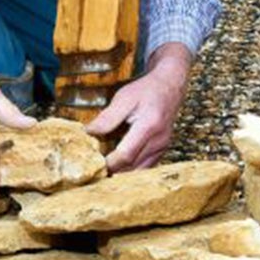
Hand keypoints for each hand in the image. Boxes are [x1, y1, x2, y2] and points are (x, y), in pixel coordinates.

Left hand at [88, 47, 190, 172]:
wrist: (169, 86)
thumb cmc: (147, 90)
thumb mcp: (124, 98)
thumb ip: (107, 117)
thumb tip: (89, 132)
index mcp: (149, 126)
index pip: (126, 155)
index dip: (108, 163)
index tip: (94, 162)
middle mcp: (159, 141)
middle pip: (132, 168)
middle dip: (113, 170)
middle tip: (96, 167)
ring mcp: (162, 148)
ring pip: (139, 172)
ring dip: (122, 172)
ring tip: (106, 166)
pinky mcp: (162, 151)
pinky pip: (145, 167)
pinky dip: (131, 169)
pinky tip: (119, 163)